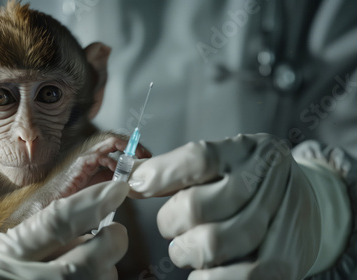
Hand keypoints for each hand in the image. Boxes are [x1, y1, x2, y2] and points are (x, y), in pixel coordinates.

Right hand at [0, 181, 129, 279]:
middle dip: (111, 243)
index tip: (117, 189)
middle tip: (115, 232)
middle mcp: (22, 279)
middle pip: (85, 262)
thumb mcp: (6, 246)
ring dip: (105, 270)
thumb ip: (45, 232)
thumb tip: (93, 215)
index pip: (55, 223)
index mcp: (5, 254)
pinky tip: (86, 275)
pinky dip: (97, 279)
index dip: (90, 204)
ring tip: (92, 263)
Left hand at [129, 134, 350, 279]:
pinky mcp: (285, 262)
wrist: (309, 206)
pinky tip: (202, 273)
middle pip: (196, 206)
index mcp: (247, 151)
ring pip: (212, 244)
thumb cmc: (248, 183)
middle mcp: (268, 181)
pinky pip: (237, 278)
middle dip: (169, 221)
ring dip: (186, 251)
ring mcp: (280, 222)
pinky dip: (209, 279)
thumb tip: (129, 175)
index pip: (198, 159)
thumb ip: (174, 169)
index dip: (158, 174)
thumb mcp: (220, 163)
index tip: (134, 185)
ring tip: (187, 248)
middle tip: (172, 227)